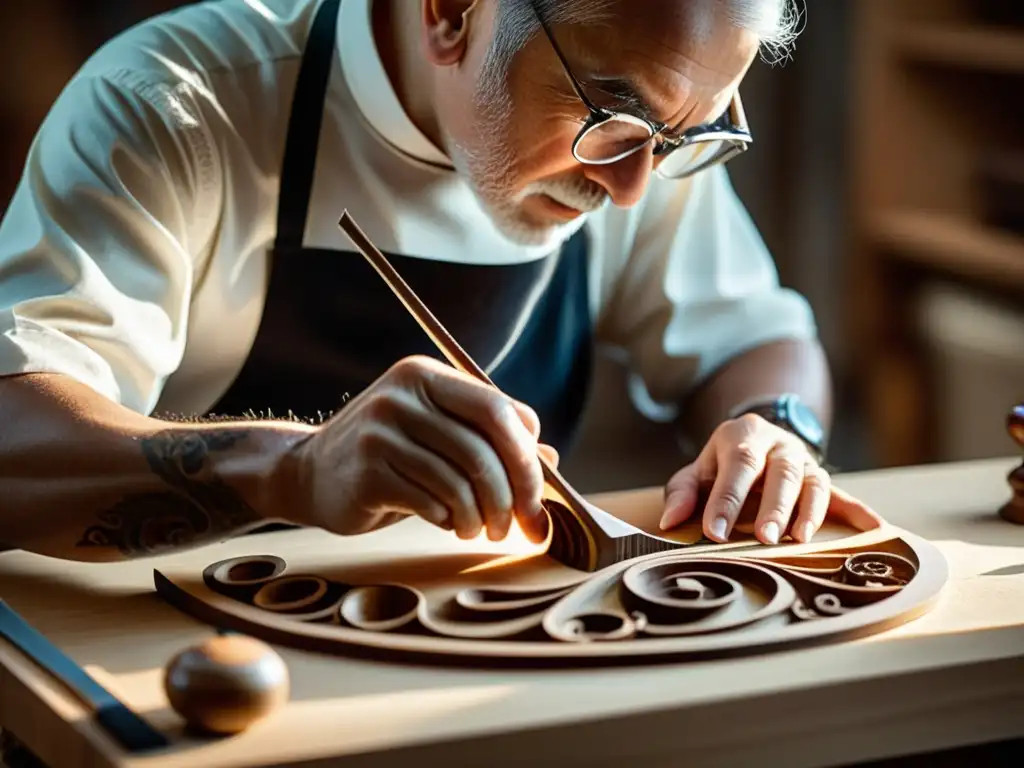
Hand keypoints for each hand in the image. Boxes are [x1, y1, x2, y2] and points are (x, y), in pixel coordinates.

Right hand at [282, 356, 553, 542]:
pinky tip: (444, 521)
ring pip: (459, 481)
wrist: (309, 474)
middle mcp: (403, 396)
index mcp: (427, 376)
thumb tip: (552, 462)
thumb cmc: (390, 457)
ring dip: (479, 516)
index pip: (497, 409)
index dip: (526, 456)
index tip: (538, 495)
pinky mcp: (367, 471)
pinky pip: (431, 502)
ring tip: (475, 529)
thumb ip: (491, 441)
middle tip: (517, 526)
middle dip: (511, 495)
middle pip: (483, 449)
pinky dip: (448, 519)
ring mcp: (381, 432)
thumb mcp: (439, 436)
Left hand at [658, 414, 880, 544]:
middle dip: (772, 506)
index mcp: (742, 436)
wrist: (754, 438)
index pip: (736, 465)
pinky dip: (858, 511)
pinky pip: (841, 494)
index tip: (714, 531)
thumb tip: (671, 522)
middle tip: (763, 537)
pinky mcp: (822, 478)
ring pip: (813, 481)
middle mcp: (778, 444)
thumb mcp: (696, 471)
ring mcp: (804, 460)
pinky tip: (874, 528)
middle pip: (780, 473)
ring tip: (799, 539)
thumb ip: (683, 494)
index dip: (725, 499)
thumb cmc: (720, 465)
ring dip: (808, 511)